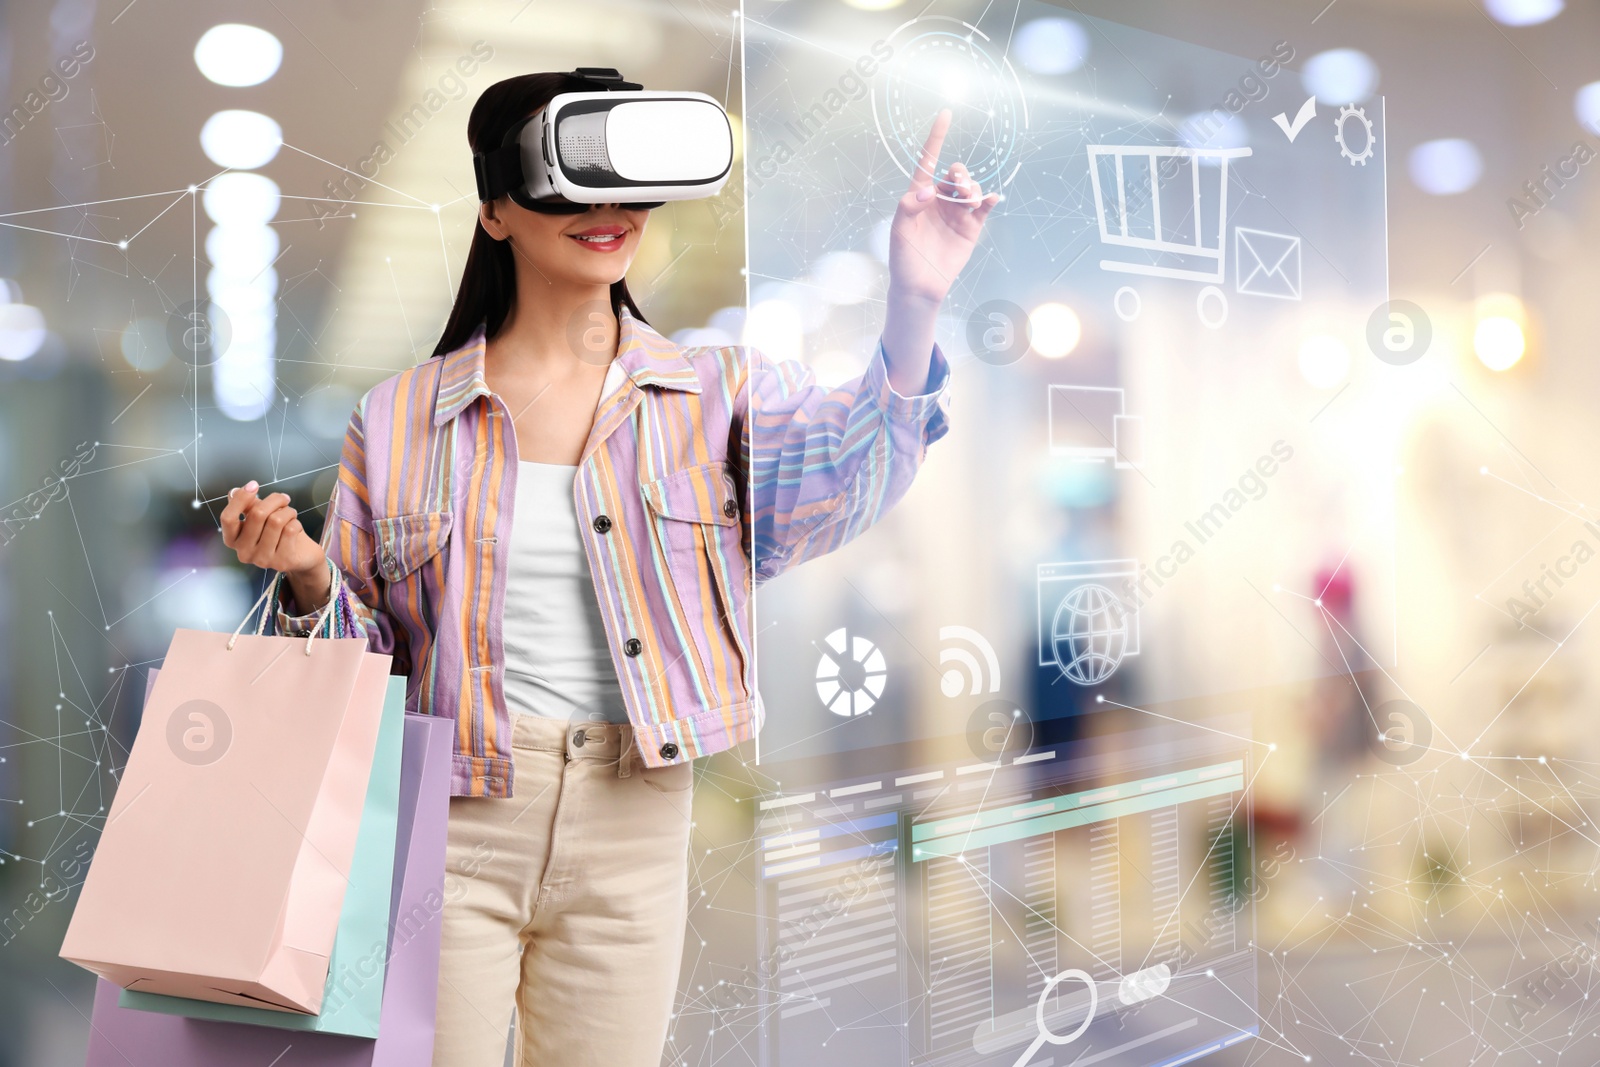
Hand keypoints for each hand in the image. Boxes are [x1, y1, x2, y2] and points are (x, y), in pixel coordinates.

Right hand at [222, 480, 329, 605]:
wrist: (301, 555)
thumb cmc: (277, 533)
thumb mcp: (260, 517)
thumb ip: (247, 506)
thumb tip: (235, 491)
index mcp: (233, 540)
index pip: (228, 518)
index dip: (240, 498)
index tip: (253, 485)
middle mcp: (244, 552)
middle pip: (257, 514)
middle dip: (274, 500)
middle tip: (284, 498)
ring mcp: (262, 559)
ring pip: (276, 521)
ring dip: (288, 511)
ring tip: (291, 513)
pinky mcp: (282, 561)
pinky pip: (290, 529)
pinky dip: (296, 522)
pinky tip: (296, 527)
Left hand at [881, 109, 999, 392]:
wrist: (919, 287)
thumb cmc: (902, 258)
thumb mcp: (898, 231)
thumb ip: (909, 206)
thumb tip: (929, 190)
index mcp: (918, 195)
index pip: (928, 160)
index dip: (936, 138)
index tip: (945, 114)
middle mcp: (939, 200)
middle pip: (954, 174)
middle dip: (959, 174)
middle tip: (958, 184)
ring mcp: (956, 213)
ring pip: (969, 189)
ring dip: (971, 188)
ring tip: (969, 198)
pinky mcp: (971, 228)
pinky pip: (983, 208)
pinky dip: (988, 200)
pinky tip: (990, 198)